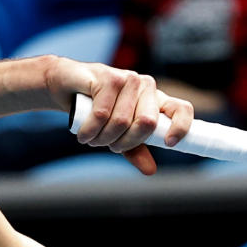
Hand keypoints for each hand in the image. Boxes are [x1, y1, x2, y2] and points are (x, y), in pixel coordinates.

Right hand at [47, 58, 194, 174]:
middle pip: (148, 123)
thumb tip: (151, 170)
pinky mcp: (107, 76)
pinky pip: (102, 114)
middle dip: (124, 143)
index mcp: (155, 101)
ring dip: (102, 139)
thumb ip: (135, 150)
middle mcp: (146, 87)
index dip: (181, 127)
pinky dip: (90, 130)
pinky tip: (82, 132)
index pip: (182, 109)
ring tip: (91, 137)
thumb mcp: (118, 135)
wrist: (64, 88)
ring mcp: (127, 79)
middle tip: (108, 144)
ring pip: (122, 122)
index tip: (170, 144)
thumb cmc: (95, 110)